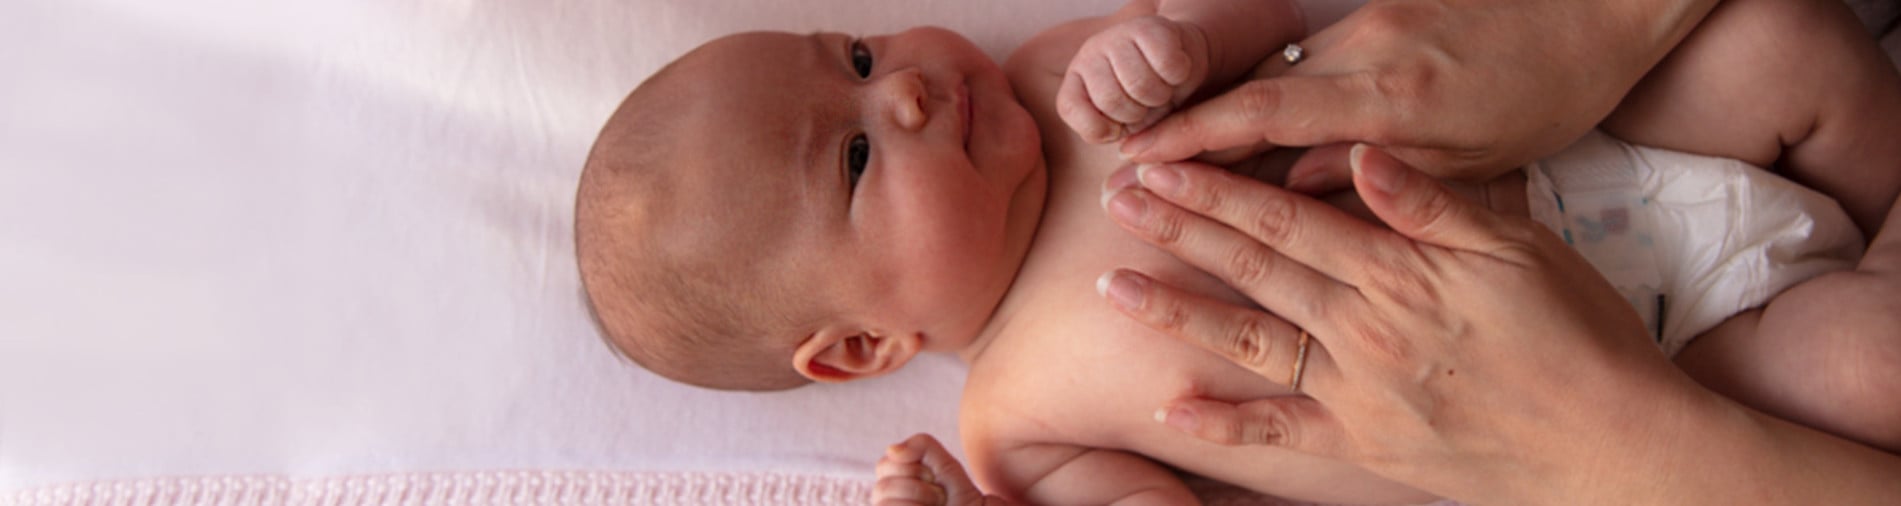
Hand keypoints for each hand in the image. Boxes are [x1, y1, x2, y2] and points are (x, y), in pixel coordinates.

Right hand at [873, 434, 1007, 505]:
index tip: (934, 478)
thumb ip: (922, 447)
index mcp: (894, 484)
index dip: (913, 468)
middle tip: (939, 497)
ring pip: (885, 504)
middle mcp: (887, 502)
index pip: (884, 465)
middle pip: (883, 487)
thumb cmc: (963, 500)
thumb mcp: (946, 466)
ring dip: (920, 501)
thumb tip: (892, 449)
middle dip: (919, 489)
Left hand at [1058, 15, 1208, 143]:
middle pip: (1110, 100)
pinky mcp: (1148, 27)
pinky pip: (1165, 64)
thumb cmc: (1152, 101)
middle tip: (1147, 106)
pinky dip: (1176, 76)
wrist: (1182, 59)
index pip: (1071, 110)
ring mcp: (1116, 37)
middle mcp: (1089, 56)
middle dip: (1138, 113)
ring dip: (1160, 95)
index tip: (1121, 129)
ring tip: (1161, 90)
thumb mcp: (1132, 128)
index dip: (1102, 128)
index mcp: (1076, 84)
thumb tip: (1126, 153)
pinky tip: (1174, 73)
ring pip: (1139, 83)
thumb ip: (1123, 142)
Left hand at [1095, 145, 1719, 501]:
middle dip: (1180, 230)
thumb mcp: (1518, 247)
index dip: (1217, 190)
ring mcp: (1356, 390)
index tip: (1163, 166)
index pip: (1285, 218)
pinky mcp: (1363, 443)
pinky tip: (1172, 410)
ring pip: (1248, 341)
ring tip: (1114, 287)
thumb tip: (1361, 154)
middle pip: (1251, 268)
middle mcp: (1362, 328)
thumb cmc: (1579, 337)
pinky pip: (1281, 431)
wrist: (1612, 443)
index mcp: (1396, 271)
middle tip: (1118, 201)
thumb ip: (1432, 203)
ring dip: (1177, 312)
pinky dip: (1225, 424)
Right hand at [1118, 0, 1719, 184]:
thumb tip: (1291, 190)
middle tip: (1133, 160)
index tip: (1140, 159)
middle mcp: (1365, 48)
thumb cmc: (1550, 90)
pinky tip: (1259, 114)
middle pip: (1253, 88)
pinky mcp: (1384, 6)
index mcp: (1386, 95)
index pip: (1260, 115)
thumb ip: (1376, 178)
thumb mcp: (1473, 158)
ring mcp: (1371, 20)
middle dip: (1189, 124)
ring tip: (1179, 145)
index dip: (1192, 138)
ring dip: (1230, 106)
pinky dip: (1281, 88)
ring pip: (1282, 69)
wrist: (1601, 3)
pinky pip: (1315, 54)